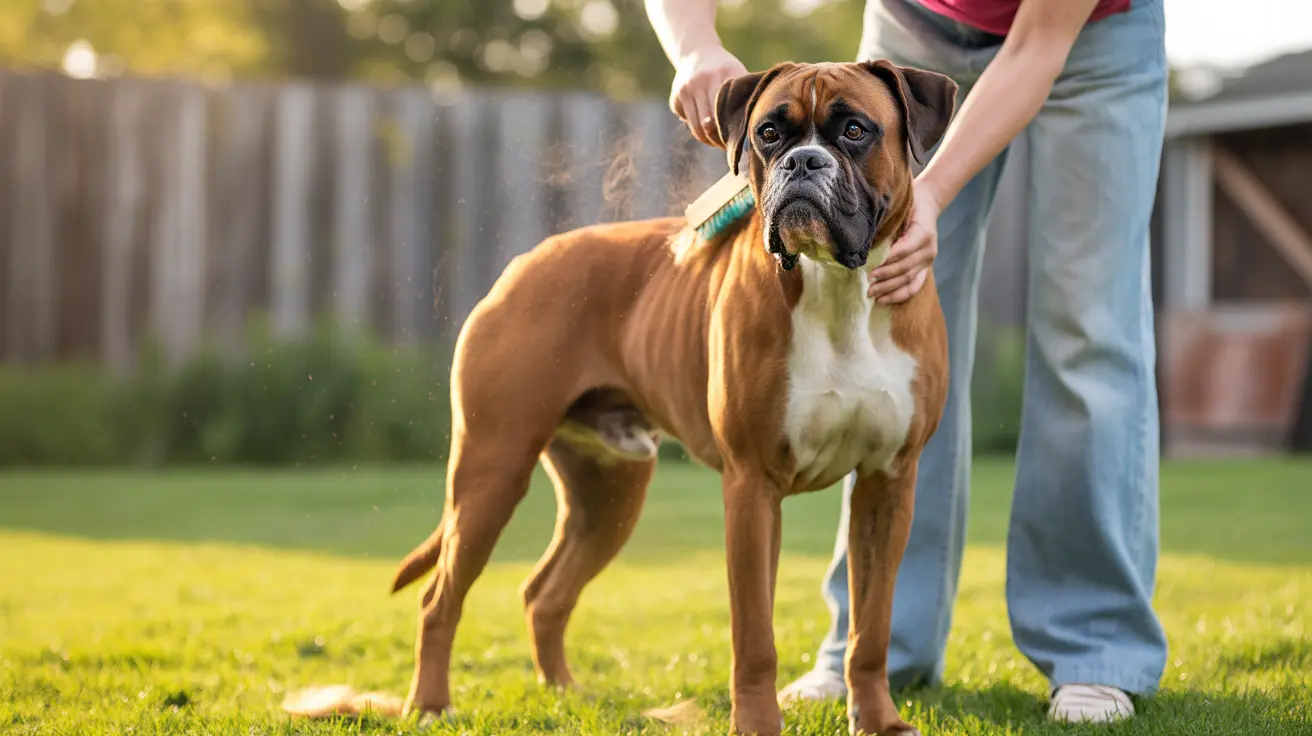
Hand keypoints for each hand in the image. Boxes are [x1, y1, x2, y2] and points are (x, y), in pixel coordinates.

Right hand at [669, 46, 747, 146]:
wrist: (697, 51)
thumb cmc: (724, 69)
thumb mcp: (737, 73)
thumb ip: (744, 95)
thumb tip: (751, 131)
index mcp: (722, 74)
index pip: (726, 114)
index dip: (730, 133)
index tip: (736, 142)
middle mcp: (701, 81)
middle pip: (709, 124)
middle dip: (718, 140)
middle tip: (726, 146)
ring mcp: (686, 89)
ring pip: (696, 127)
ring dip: (706, 139)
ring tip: (716, 142)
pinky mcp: (676, 97)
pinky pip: (687, 121)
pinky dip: (695, 126)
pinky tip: (703, 124)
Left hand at [868, 180, 942, 303]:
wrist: (928, 204)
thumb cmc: (909, 203)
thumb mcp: (899, 207)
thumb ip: (888, 224)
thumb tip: (864, 240)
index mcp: (923, 232)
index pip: (904, 250)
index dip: (888, 260)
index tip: (871, 267)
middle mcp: (929, 249)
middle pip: (905, 268)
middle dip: (885, 277)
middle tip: (867, 283)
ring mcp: (928, 261)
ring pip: (909, 280)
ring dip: (889, 289)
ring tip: (871, 294)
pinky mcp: (925, 268)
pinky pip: (914, 286)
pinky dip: (899, 295)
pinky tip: (884, 300)